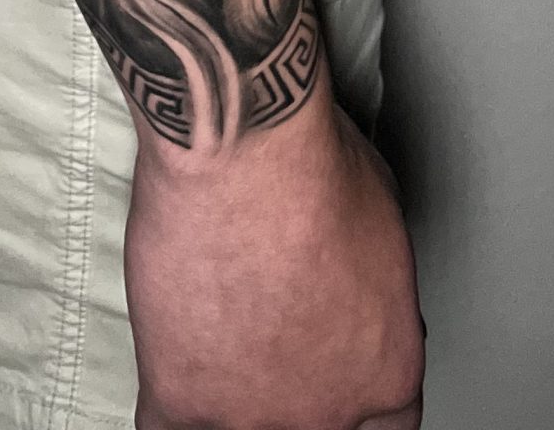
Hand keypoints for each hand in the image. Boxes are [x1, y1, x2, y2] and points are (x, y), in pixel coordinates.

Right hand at [127, 85, 424, 429]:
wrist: (242, 152)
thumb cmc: (312, 165)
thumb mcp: (385, 221)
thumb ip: (373, 280)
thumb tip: (356, 275)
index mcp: (387, 372)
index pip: (387, 426)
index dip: (358, 394)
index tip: (337, 369)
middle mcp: (325, 410)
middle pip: (315, 427)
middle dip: (298, 388)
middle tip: (272, 336)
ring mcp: (250, 411)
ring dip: (231, 392)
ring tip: (220, 343)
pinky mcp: (180, 394)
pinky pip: (166, 428)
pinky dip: (170, 403)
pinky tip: (172, 368)